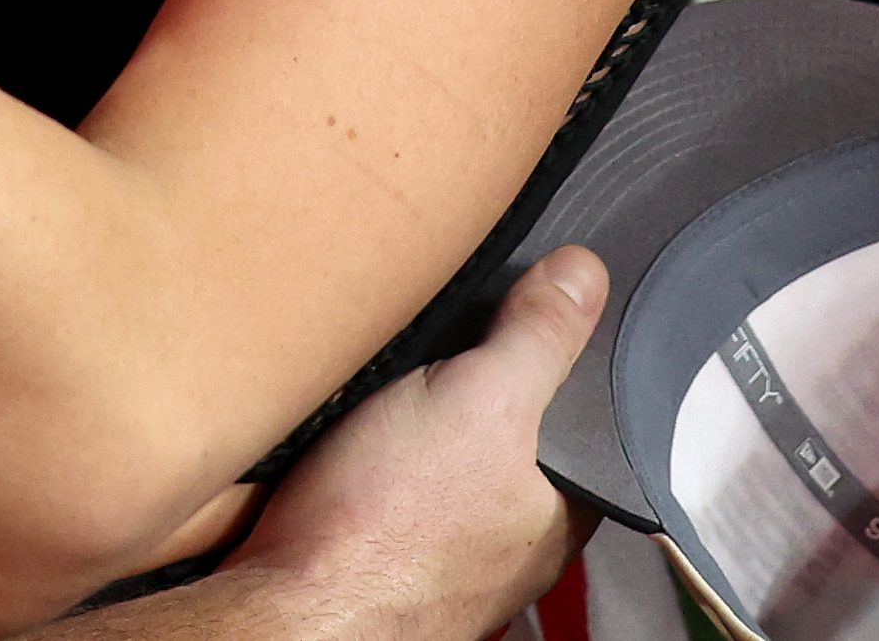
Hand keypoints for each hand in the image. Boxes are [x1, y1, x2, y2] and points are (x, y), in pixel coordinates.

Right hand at [210, 251, 608, 640]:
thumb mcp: (479, 402)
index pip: (582, 404)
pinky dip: (373, 429)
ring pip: (443, 435)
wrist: (291, 606)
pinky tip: (355, 413)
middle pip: (508, 412)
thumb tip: (587, 273)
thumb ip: (537, 339)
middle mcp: (511, 526)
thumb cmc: (389, 532)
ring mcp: (444, 534)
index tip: (526, 289)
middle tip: (440, 322)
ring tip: (391, 363)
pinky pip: (388, 459)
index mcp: (561, 505)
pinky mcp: (379, 532)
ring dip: (416, 396)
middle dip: (475, 365)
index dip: (556, 339)